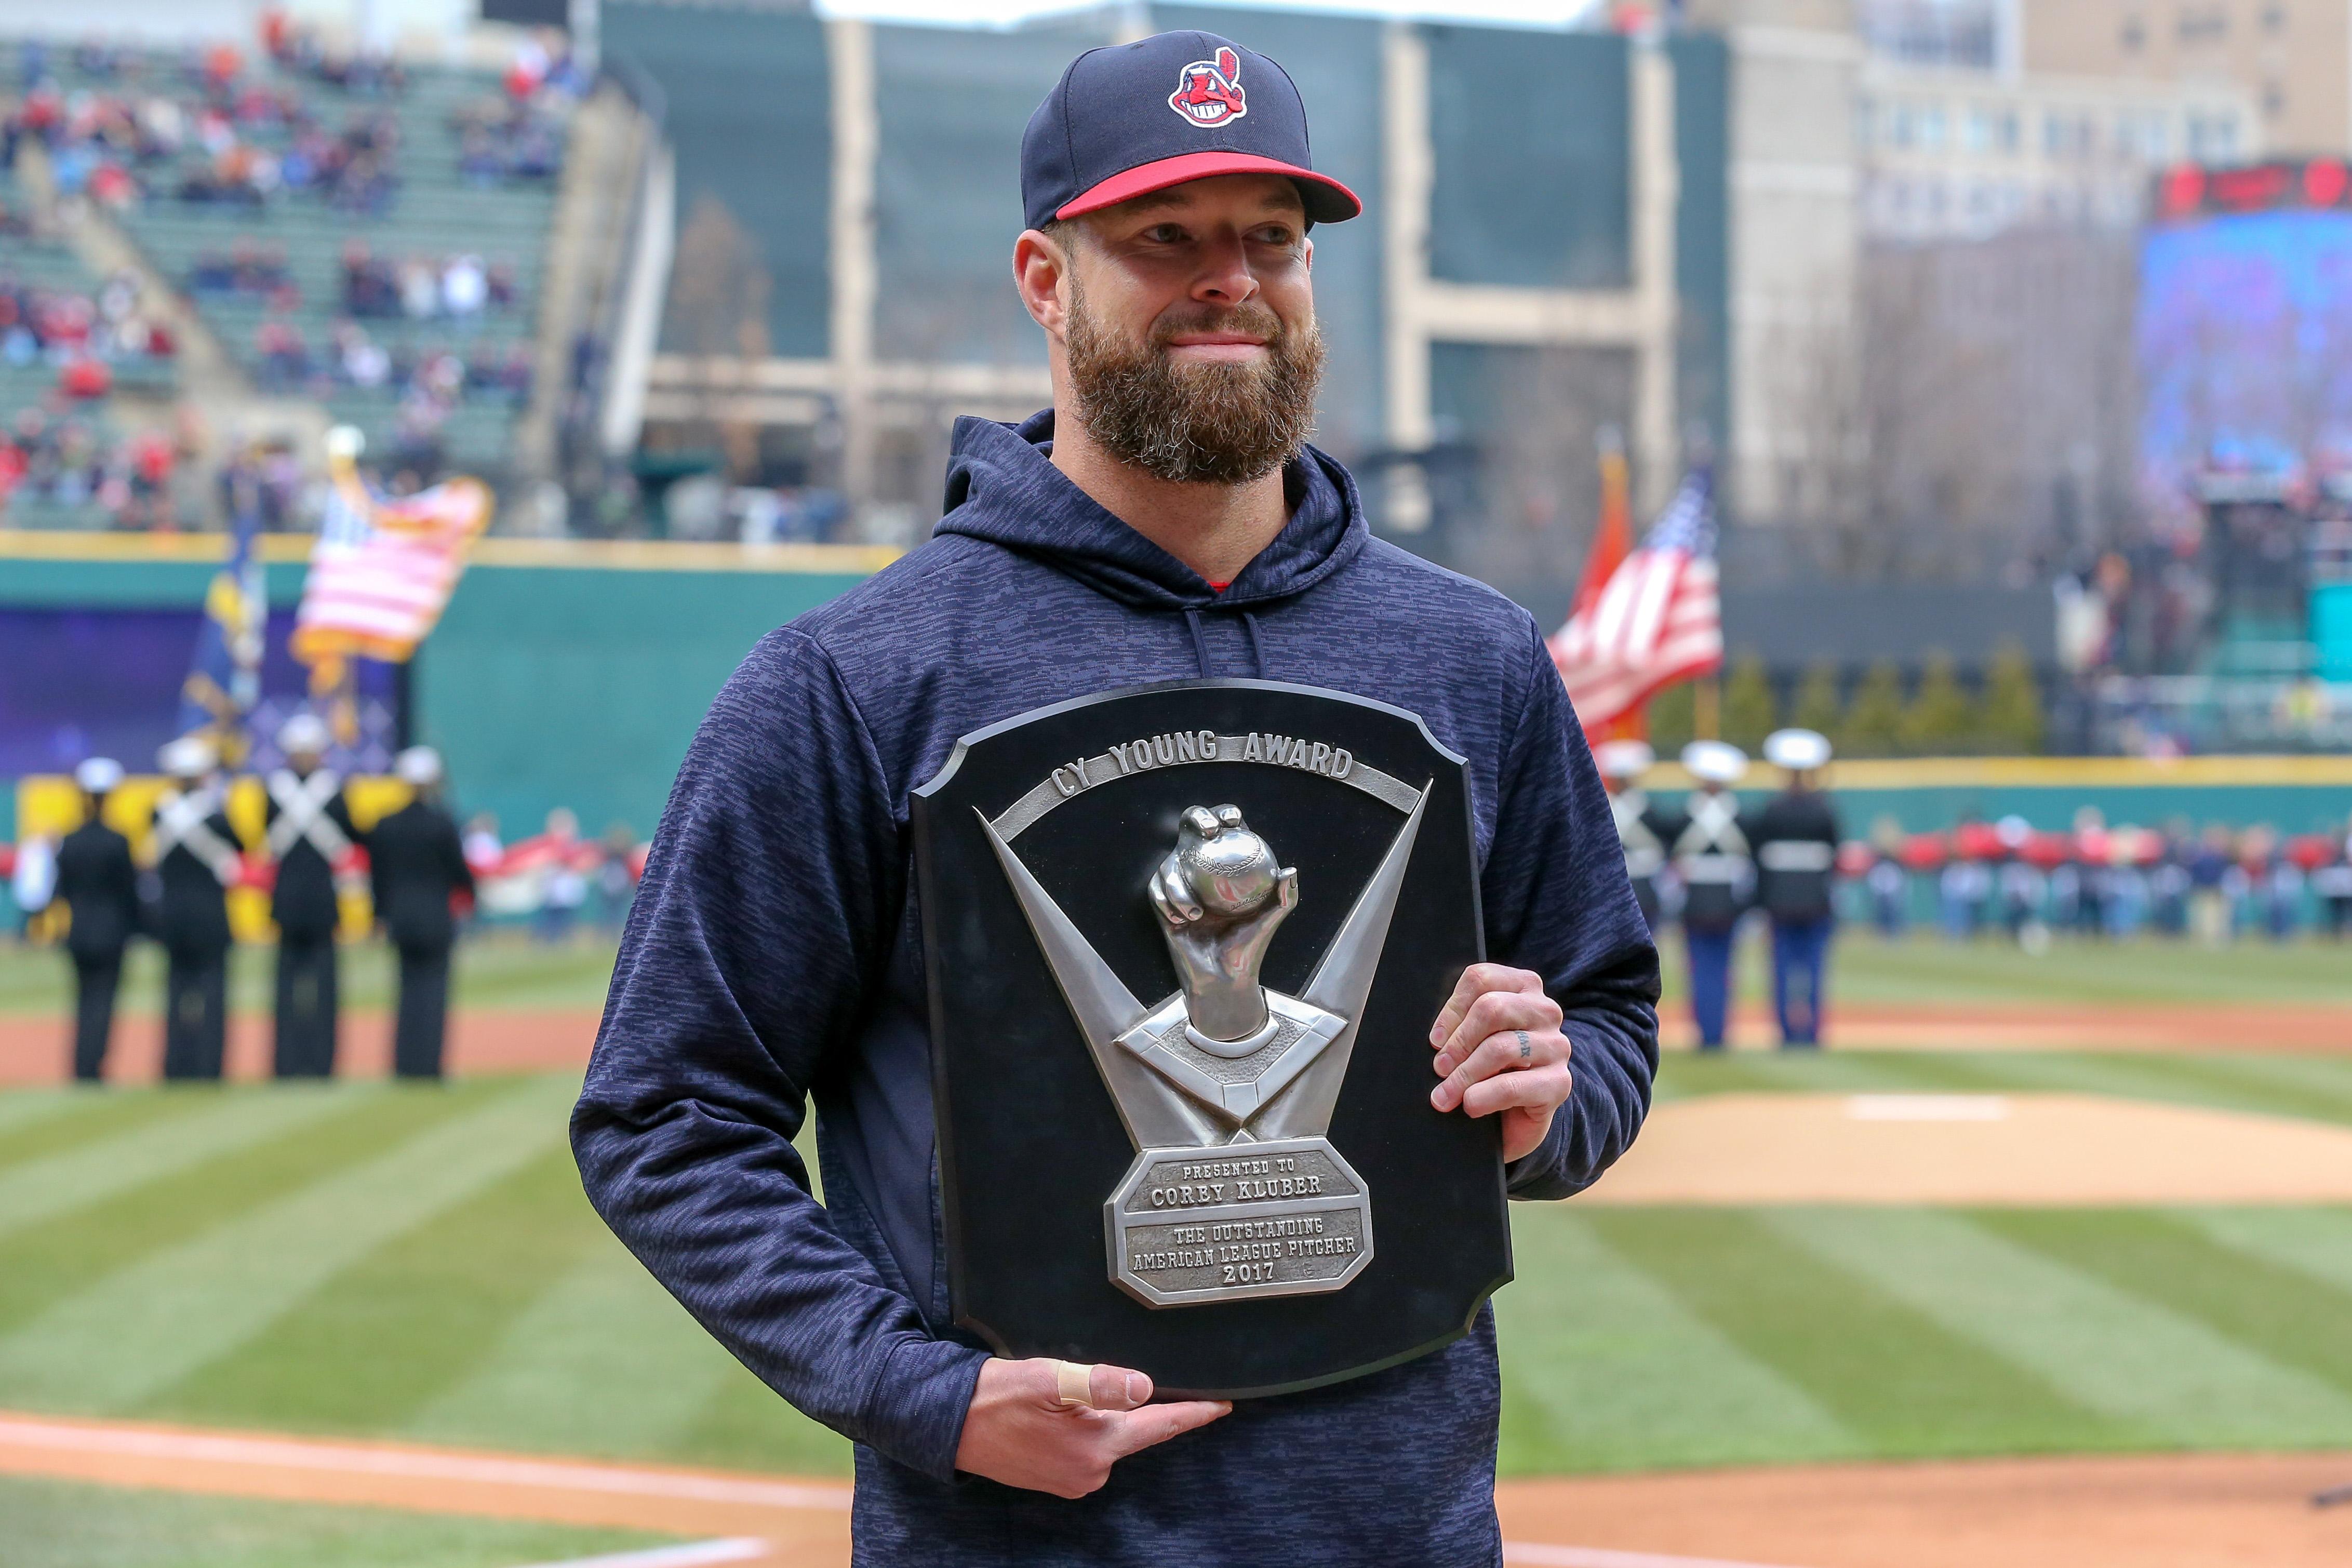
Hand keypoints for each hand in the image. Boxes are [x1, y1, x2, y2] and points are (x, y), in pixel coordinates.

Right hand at [953, 1357, 1230, 1497]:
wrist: (947, 1423)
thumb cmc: (996, 1397)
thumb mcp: (1050, 1380)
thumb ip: (1099, 1383)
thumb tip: (1143, 1387)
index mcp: (1096, 1447)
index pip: (1160, 1425)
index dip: (1193, 1412)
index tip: (1223, 1404)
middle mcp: (1091, 1471)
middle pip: (1135, 1430)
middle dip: (1144, 1406)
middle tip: (1137, 1375)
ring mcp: (1073, 1478)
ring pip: (1111, 1436)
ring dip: (1109, 1414)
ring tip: (1082, 1389)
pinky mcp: (1057, 1476)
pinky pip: (1089, 1445)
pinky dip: (1090, 1425)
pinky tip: (1070, 1409)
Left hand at [1428, 963, 1573, 1162]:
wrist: (1518, 1117)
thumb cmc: (1490, 1068)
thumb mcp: (1474, 1038)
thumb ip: (1461, 1024)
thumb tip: (1438, 1040)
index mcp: (1523, 986)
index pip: (1481, 979)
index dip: (1451, 1011)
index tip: (1435, 1041)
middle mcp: (1545, 1011)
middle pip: (1492, 1009)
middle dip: (1458, 1043)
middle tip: (1440, 1068)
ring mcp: (1556, 1046)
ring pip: (1501, 1048)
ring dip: (1464, 1075)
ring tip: (1445, 1095)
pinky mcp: (1560, 1082)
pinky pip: (1512, 1086)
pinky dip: (1483, 1097)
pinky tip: (1470, 1106)